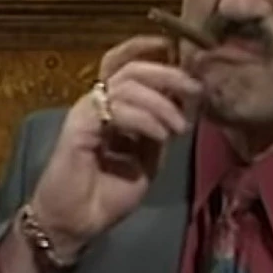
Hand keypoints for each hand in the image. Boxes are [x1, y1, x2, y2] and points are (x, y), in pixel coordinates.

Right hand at [30, 36, 201, 254]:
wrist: (77, 224)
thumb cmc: (106, 195)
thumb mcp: (146, 160)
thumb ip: (160, 131)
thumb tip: (183, 110)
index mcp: (112, 108)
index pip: (127, 66)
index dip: (149, 51)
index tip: (177, 49)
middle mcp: (98, 104)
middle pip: (132, 69)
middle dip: (167, 74)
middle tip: (195, 89)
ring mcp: (87, 113)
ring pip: (128, 86)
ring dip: (161, 103)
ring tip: (179, 128)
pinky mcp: (79, 126)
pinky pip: (117, 109)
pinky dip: (144, 119)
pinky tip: (160, 135)